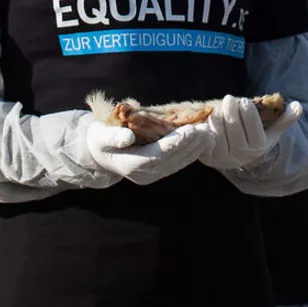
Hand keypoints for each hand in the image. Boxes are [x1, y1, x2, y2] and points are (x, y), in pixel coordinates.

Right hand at [85, 117, 212, 185]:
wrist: (99, 152)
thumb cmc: (99, 139)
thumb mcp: (101, 135)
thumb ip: (113, 136)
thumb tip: (127, 137)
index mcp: (131, 166)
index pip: (159, 155)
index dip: (176, 143)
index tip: (192, 130)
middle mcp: (144, 175)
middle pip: (172, 160)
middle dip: (191, 146)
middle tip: (207, 130)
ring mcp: (151, 176)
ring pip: (177, 163)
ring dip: (195, 150)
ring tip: (209, 135)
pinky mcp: (157, 172)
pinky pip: (176, 164)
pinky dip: (190, 154)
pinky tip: (200, 143)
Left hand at [199, 95, 303, 171]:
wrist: (229, 156)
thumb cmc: (251, 138)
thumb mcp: (269, 132)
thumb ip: (283, 120)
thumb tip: (298, 106)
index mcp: (258, 147)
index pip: (252, 125)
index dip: (248, 111)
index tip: (245, 101)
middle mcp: (241, 154)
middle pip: (233, 125)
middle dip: (230, 108)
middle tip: (229, 99)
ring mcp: (223, 156)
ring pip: (218, 128)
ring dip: (218, 114)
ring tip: (219, 108)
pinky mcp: (207, 156)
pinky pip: (205, 136)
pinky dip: (206, 126)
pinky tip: (208, 119)